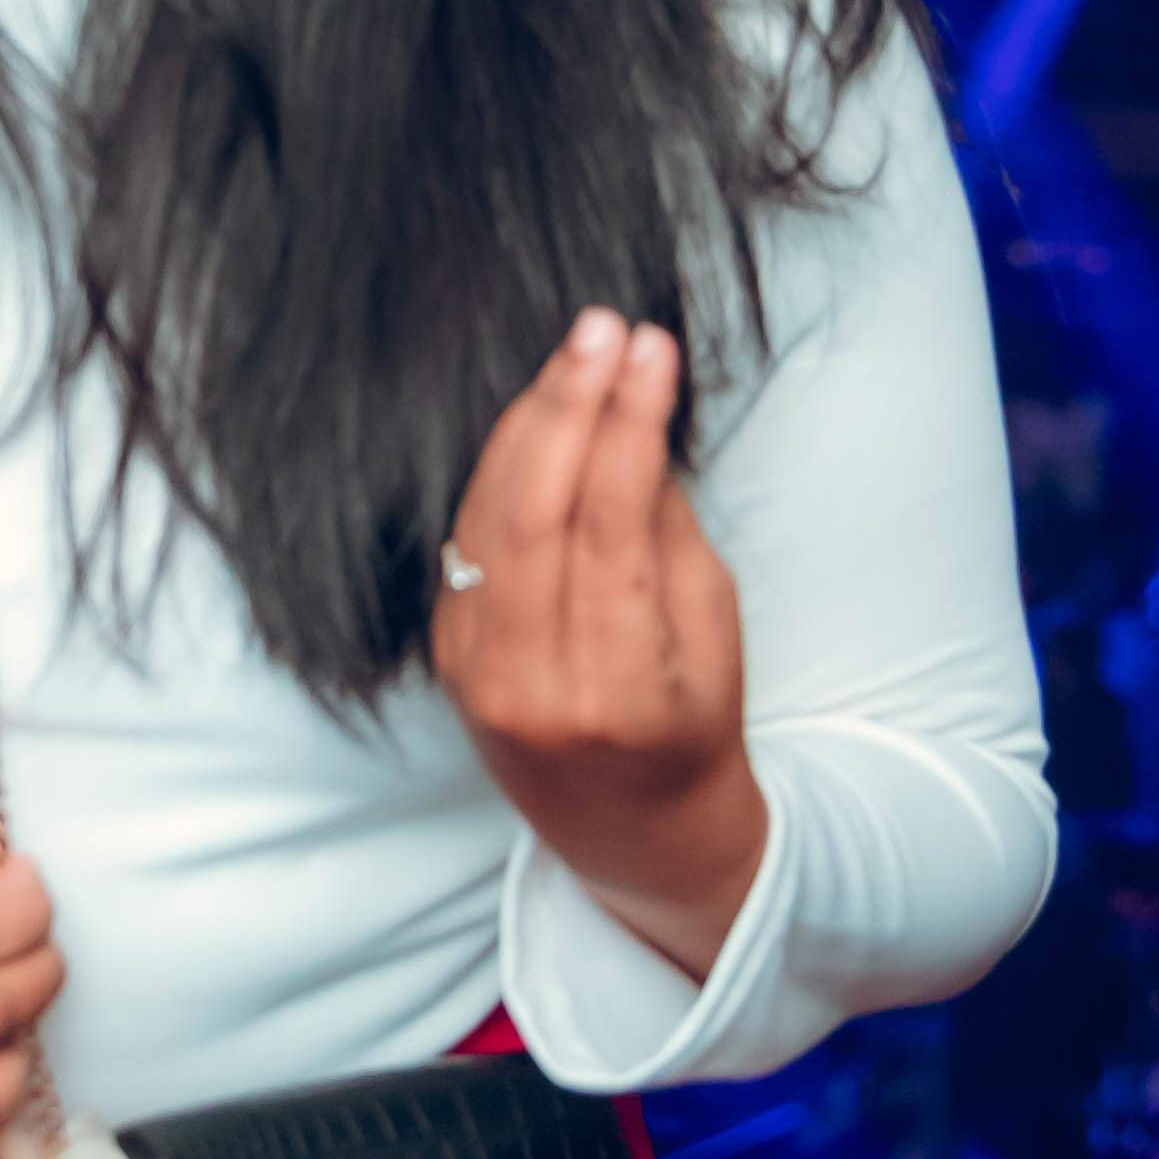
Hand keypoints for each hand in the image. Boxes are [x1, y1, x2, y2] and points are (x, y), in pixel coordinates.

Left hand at [432, 312, 769, 978]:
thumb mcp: (713, 627)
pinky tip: (536, 418)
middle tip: (602, 329)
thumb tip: (627, 417)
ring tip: (576, 355)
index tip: (651, 349)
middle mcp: (531, 684)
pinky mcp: (445, 657)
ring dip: (530, 423)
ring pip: (488, 517)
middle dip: (568, 405)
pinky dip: (499, 472)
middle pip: (534, 511)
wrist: (631, 829)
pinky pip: (467, 541)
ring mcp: (475, 674)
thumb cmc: (692, 721)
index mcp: (616, 686)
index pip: (609, 524)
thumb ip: (665, 529)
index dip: (628, 423)